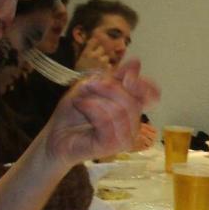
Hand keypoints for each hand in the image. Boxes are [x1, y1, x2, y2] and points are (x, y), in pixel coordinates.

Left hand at [44, 60, 159, 164]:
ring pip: (121, 110)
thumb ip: (116, 77)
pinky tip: (81, 105)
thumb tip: (136, 63)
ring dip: (98, 98)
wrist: (56, 135)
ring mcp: (124, 138)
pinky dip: (92, 108)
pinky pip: (107, 121)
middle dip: (110, 87)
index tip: (126, 77)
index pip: (153, 96)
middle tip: (90, 84)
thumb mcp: (93, 86)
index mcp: (132, 109)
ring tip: (81, 98)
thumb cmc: (74, 113)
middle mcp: (132, 125)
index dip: (144, 84)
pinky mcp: (111, 147)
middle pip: (134, 100)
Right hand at [74, 37, 112, 72]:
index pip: (94, 41)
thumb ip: (86, 53)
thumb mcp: (79, 61)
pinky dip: (107, 67)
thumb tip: (90, 48)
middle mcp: (95, 55)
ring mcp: (102, 62)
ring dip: (104, 60)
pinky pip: (109, 65)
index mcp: (86, 53)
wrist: (85, 85)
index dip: (95, 42)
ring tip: (99, 66)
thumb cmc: (79, 74)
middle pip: (102, 48)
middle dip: (100, 52)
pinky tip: (102, 71)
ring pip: (106, 57)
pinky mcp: (107, 68)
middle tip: (97, 58)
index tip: (95, 45)